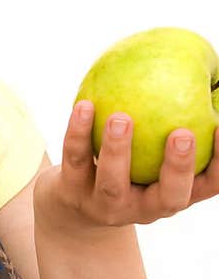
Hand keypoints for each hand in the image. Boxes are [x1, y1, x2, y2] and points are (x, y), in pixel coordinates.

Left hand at [34, 101, 218, 232]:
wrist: (75, 201)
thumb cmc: (132, 164)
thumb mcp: (157, 150)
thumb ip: (177, 118)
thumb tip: (210, 71)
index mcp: (174, 194)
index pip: (209, 183)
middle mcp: (146, 207)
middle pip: (168, 196)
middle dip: (178, 167)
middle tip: (181, 134)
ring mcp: (108, 206)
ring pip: (113, 184)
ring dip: (118, 151)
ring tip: (121, 118)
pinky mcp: (73, 194)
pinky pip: (76, 161)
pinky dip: (79, 133)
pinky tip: (85, 105)